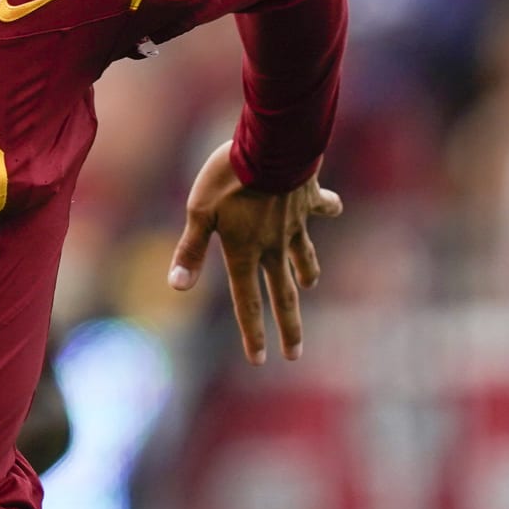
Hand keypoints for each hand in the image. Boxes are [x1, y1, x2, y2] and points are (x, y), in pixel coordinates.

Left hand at [167, 140, 342, 364]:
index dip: (252, 333)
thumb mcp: (200, 211)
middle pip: (282, 295)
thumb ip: (191, 250)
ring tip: (309, 284)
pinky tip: (332, 206)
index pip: (247, 302)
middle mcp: (273, 245)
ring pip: (304, 256)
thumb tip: (176, 288)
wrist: (274, 147)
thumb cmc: (229, 178)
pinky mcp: (308, 199)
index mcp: (245, 251)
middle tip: (295, 354)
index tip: (261, 361)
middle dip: (289, 328)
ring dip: (307, 272)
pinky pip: (321, 206)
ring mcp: (295, 224)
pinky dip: (327, 206)